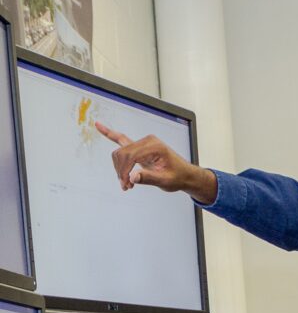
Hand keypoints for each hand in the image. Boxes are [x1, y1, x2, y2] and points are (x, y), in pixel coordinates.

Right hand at [95, 122, 216, 202]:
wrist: (185, 174)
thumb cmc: (177, 177)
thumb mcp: (166, 181)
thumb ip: (149, 178)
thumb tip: (132, 177)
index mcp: (154, 147)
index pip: (129, 156)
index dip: (123, 171)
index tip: (126, 185)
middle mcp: (147, 141)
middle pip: (121, 153)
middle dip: (120, 171)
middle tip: (126, 187)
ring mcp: (143, 142)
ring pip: (120, 153)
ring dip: (119, 168)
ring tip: (127, 183)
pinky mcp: (140, 146)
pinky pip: (122, 139)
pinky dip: (110, 134)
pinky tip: (98, 125)